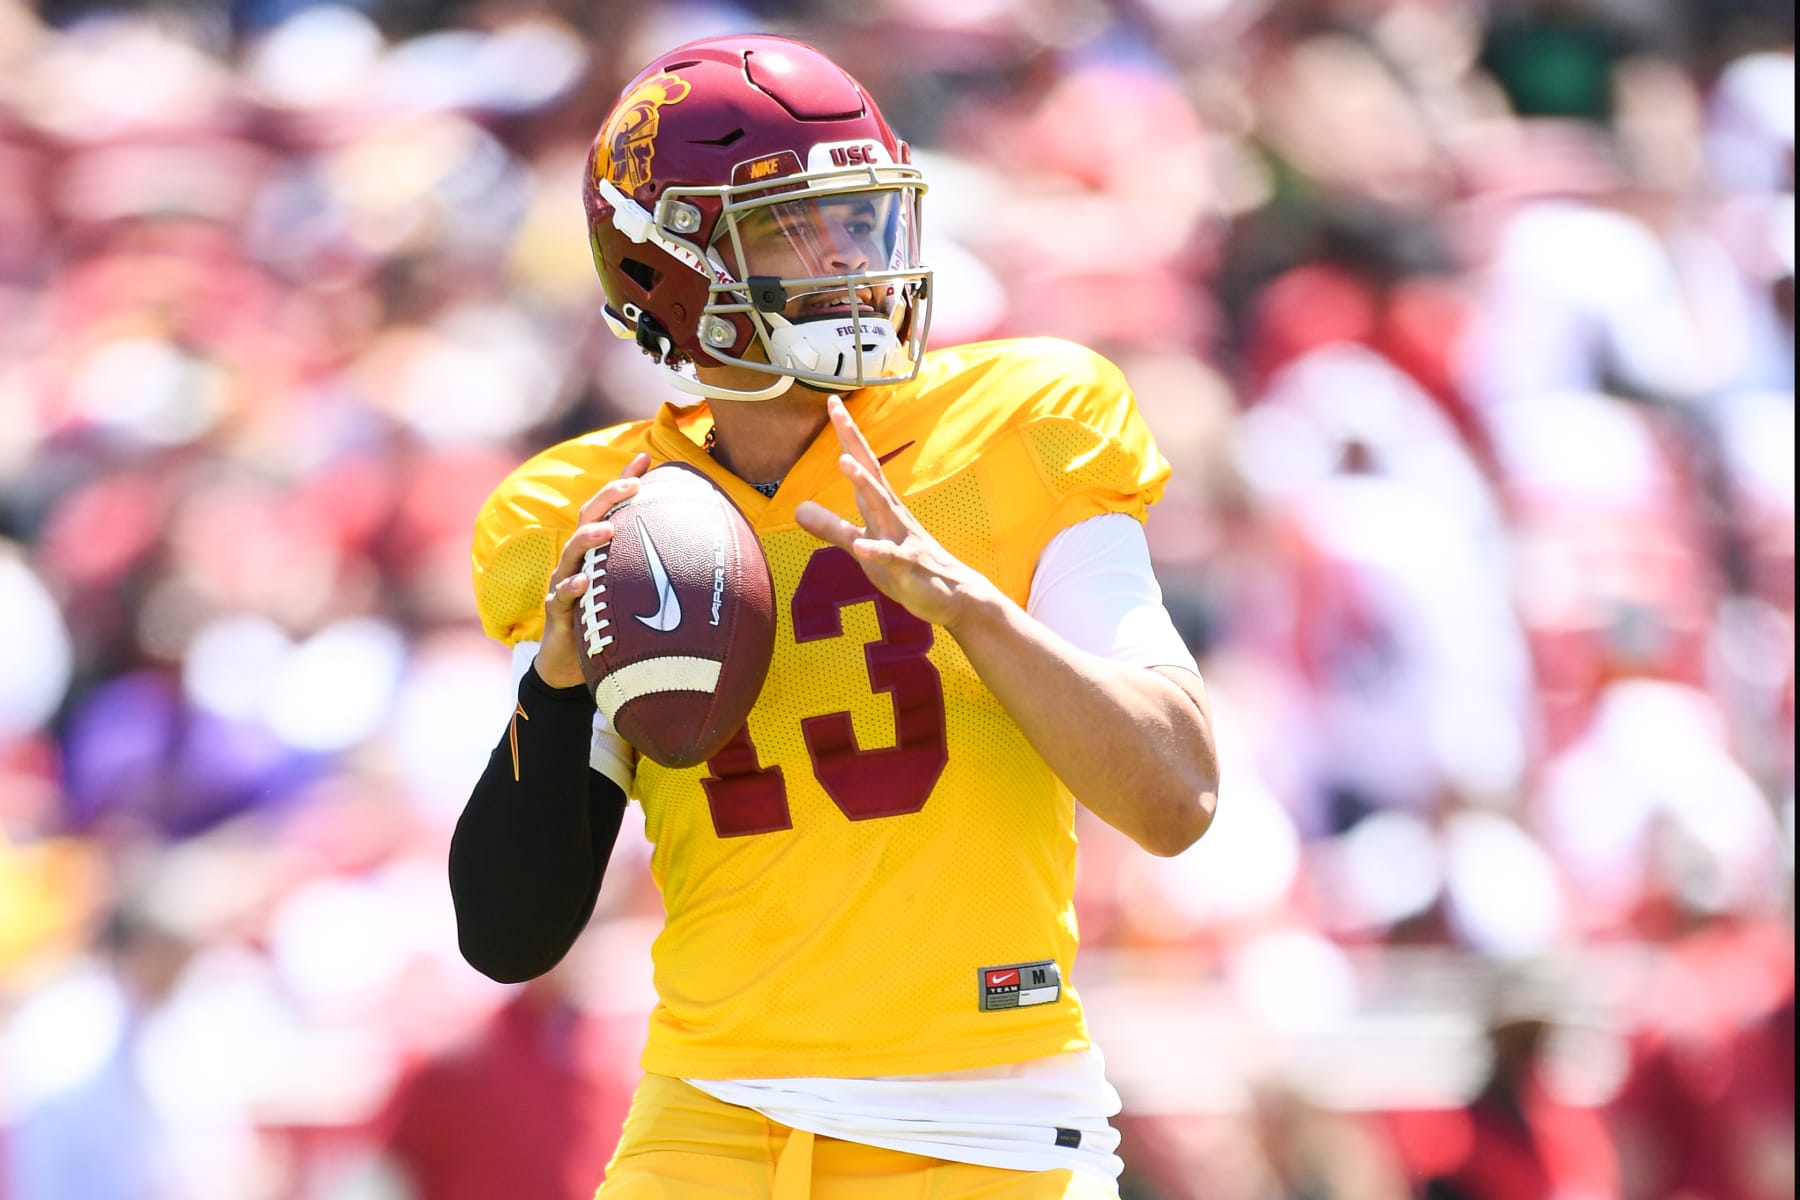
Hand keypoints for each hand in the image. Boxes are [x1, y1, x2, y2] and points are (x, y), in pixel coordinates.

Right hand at [534, 453, 651, 687]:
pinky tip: (584, 582)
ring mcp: (563, 583)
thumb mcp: (632, 595)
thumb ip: (655, 576)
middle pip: (588, 519)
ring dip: (588, 538)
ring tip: (607, 528)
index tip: (646, 459)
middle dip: (608, 498)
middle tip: (632, 486)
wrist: (571, 667)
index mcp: (597, 552)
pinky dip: (572, 588)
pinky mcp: (557, 612)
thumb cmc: (607, 623)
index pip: (609, 508)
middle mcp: (578, 561)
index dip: (623, 482)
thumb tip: (704, 561)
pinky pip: (561, 596)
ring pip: (571, 553)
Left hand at [795, 398, 996, 629]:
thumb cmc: (907, 568)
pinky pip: (891, 557)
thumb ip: (831, 528)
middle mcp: (892, 514)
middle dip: (853, 442)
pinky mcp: (909, 566)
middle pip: (871, 471)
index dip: (846, 435)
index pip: (861, 464)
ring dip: (864, 484)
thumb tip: (798, 510)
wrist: (950, 595)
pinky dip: (877, 551)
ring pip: (881, 507)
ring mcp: (902, 538)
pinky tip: (862, 548)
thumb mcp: (861, 546)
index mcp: (880, 506)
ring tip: (845, 462)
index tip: (832, 403)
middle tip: (837, 411)